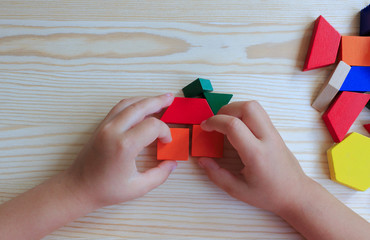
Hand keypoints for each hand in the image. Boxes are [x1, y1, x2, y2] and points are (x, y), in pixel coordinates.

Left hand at [66, 93, 176, 208]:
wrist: (78, 187)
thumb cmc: (106, 190)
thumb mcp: (138, 188)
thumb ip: (160, 174)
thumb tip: (172, 163)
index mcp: (125, 146)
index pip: (152, 126)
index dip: (165, 131)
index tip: (166, 142)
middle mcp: (114, 131)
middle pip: (140, 106)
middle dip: (158, 101)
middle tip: (170, 98)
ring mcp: (105, 126)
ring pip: (128, 103)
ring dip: (145, 99)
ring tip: (159, 99)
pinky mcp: (100, 126)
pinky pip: (119, 108)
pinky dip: (133, 104)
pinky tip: (142, 106)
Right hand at [198, 101, 310, 213]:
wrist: (296, 194)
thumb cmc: (269, 194)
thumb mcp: (238, 191)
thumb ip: (217, 175)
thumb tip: (202, 159)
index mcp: (256, 154)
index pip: (234, 125)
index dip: (214, 122)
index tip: (205, 128)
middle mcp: (267, 138)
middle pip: (247, 107)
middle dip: (225, 110)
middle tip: (215, 123)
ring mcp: (273, 133)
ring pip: (254, 106)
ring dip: (235, 109)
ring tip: (225, 124)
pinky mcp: (275, 131)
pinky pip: (258, 113)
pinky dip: (243, 113)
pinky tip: (237, 128)